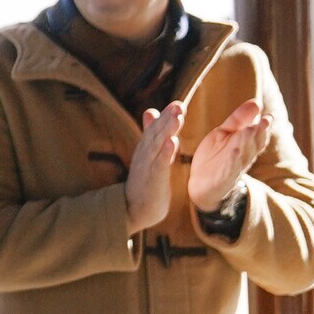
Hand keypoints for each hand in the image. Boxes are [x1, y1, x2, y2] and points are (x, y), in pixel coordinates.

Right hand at [125, 100, 184, 231]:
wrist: (135, 209)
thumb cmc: (145, 183)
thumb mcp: (149, 156)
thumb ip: (153, 135)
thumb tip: (151, 111)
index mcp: (146, 149)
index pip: (155, 129)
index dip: (165, 116)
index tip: (178, 103)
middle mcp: (145, 155)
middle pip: (155, 133)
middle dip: (167, 118)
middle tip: (179, 104)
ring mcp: (147, 166)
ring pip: (157, 145)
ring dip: (167, 130)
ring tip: (177, 117)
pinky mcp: (152, 180)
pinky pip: (158, 164)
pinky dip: (165, 152)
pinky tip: (173, 143)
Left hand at [188, 99, 271, 213]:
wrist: (202, 184)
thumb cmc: (216, 155)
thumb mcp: (225, 133)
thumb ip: (239, 119)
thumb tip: (257, 102)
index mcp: (246, 144)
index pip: (258, 134)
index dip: (264, 125)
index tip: (269, 115)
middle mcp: (244, 155)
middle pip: (254, 143)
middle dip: (259, 131)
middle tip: (265, 120)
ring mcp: (234, 166)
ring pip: (244, 153)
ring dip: (247, 142)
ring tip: (250, 129)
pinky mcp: (224, 176)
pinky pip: (230, 168)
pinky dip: (233, 160)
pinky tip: (234, 151)